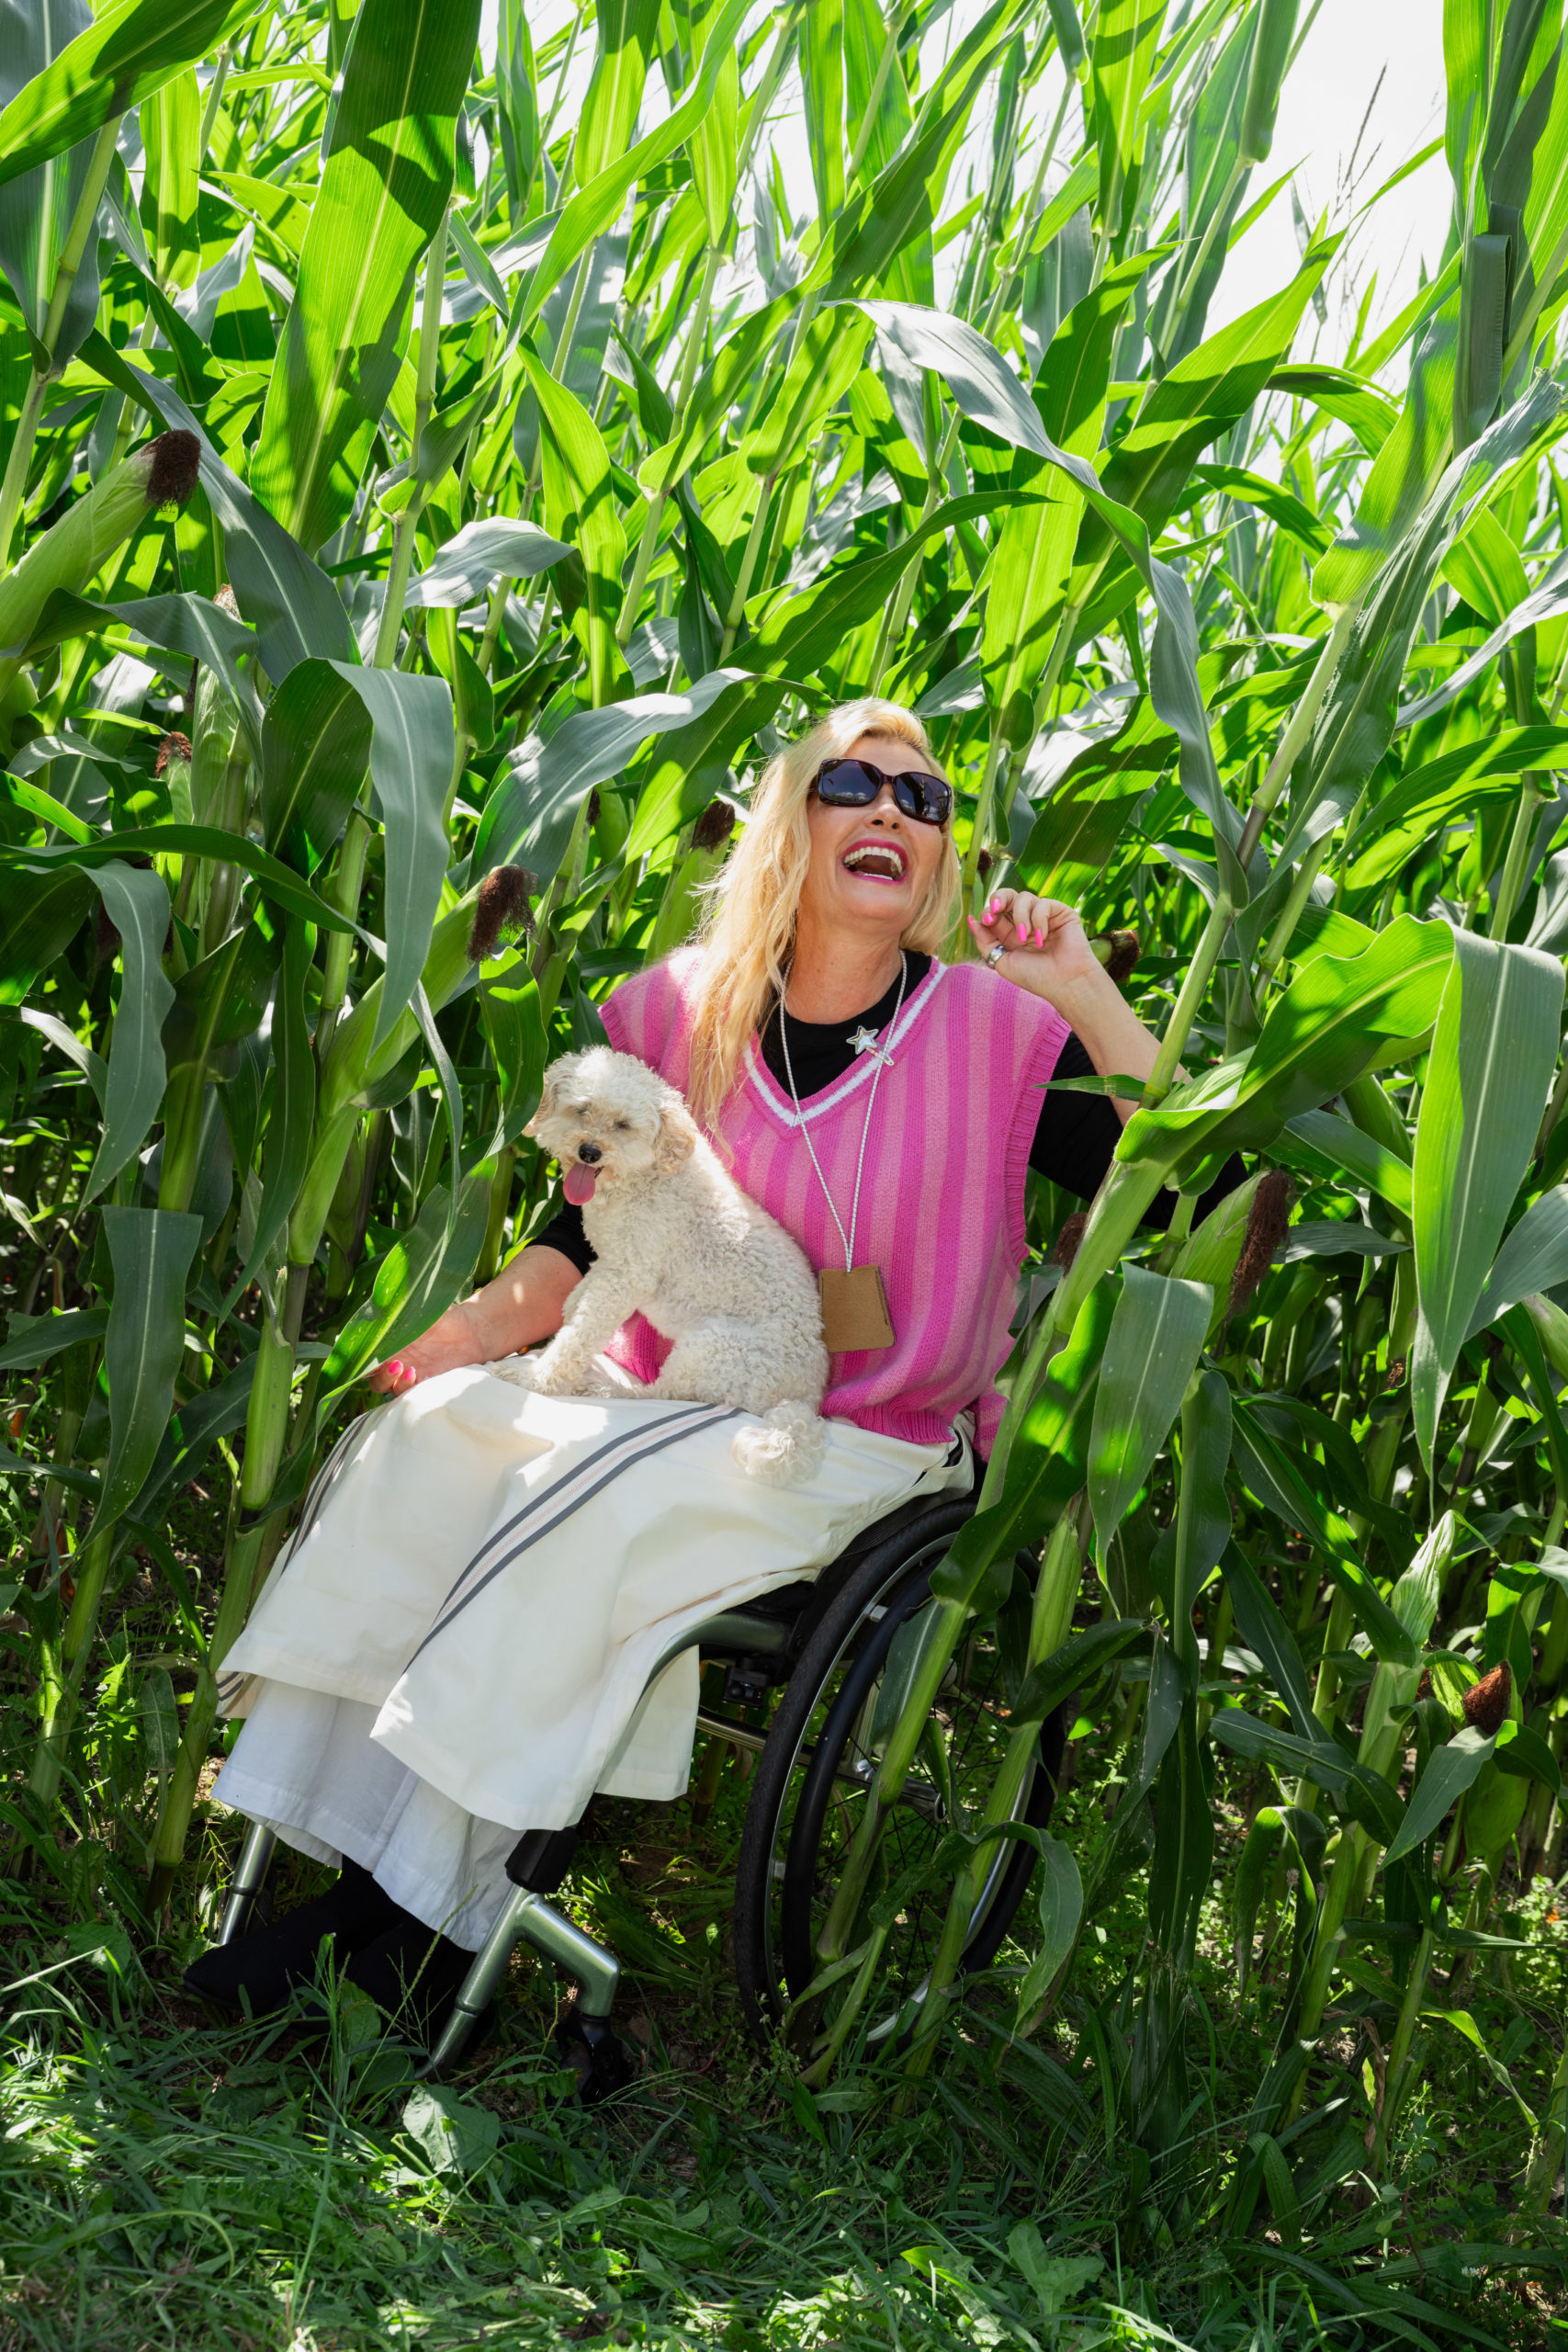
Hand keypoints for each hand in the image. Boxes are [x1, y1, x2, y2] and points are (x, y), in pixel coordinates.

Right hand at [367, 1299, 487, 1395]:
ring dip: (387, 1380)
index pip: (361, 1354)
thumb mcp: (420, 1308)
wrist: (471, 1332)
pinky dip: (405, 1387)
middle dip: (369, 1371)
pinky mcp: (422, 1384)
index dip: (354, 1356)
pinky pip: (406, 1393)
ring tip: (403, 1367)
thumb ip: (400, 1307)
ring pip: (383, 1386)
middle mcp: (391, 1359)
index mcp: (386, 1342)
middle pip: (367, 1374)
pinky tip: (415, 1374)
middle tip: (386, 1359)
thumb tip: (382, 1300)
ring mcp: (405, 1374)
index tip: (357, 1351)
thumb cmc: (443, 1317)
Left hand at [968, 890, 1104, 1003]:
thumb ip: (985, 942)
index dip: (988, 912)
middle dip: (999, 898)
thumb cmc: (1035, 977)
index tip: (986, 920)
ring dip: (1020, 916)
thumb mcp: (1002, 961)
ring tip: (1025, 937)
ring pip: (1024, 897)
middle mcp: (1027, 922)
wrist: (1064, 983)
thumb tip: (972, 920)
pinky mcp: (1061, 912)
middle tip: (996, 907)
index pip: (995, 913)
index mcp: (1011, 933)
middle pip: (1008, 896)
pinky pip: (1043, 904)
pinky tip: (1043, 938)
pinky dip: (1039, 919)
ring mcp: (1044, 916)